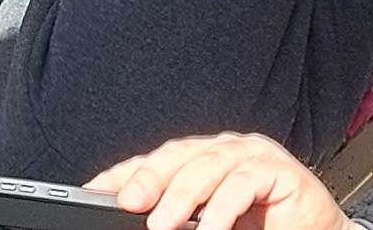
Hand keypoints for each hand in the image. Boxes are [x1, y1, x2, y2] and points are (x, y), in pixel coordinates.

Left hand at [89, 133, 346, 229]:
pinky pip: (245, 182)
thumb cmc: (262, 229)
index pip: (155, 161)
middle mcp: (224, 150)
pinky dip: (223, 208)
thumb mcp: (209, 227)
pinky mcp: (279, 168)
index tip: (92, 192)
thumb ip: (179, 221)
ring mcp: (253, 154)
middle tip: (128, 203)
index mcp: (201, 160)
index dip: (123, 173)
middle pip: (178, 155)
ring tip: (162, 224)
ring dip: (182, 195)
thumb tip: (143, 223)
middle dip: (148, 178)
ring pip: (209, 164)